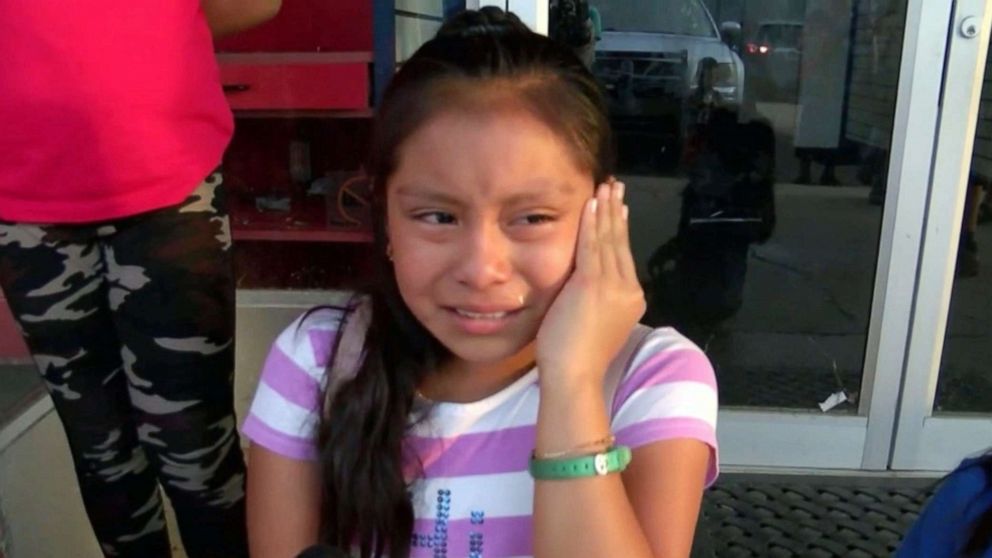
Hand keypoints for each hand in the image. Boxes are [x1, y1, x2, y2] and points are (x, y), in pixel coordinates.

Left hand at [535, 180, 645, 391]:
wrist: (575, 374)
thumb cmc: (576, 359)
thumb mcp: (594, 324)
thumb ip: (596, 302)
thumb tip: (587, 289)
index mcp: (631, 300)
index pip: (624, 256)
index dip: (620, 229)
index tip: (618, 209)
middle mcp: (628, 289)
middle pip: (621, 242)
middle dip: (617, 211)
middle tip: (616, 186)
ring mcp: (613, 286)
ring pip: (609, 239)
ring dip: (606, 209)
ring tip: (607, 186)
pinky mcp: (593, 283)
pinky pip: (593, 244)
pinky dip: (592, 221)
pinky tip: (592, 203)